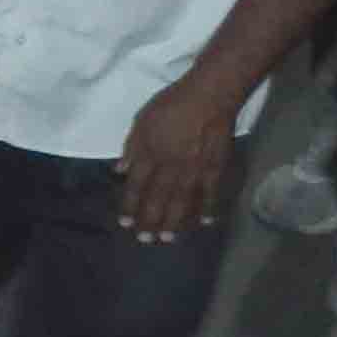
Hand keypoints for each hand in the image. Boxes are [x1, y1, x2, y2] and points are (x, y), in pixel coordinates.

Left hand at [113, 77, 238, 242]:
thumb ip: (132, 148)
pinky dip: (207, 208)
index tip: (125, 223)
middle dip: (150, 221)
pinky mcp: (215, 167)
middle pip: (158, 199)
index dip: (130, 206)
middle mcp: (170, 167)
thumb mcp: (141, 121)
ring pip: (182, 201)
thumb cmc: (171, 105)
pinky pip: (211, 192)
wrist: (209, 96)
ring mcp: (194, 169)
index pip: (136, 186)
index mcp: (150, 155)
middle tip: (145, 241)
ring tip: (167, 238)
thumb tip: (120, 171)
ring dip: (174, 222)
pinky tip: (203, 223)